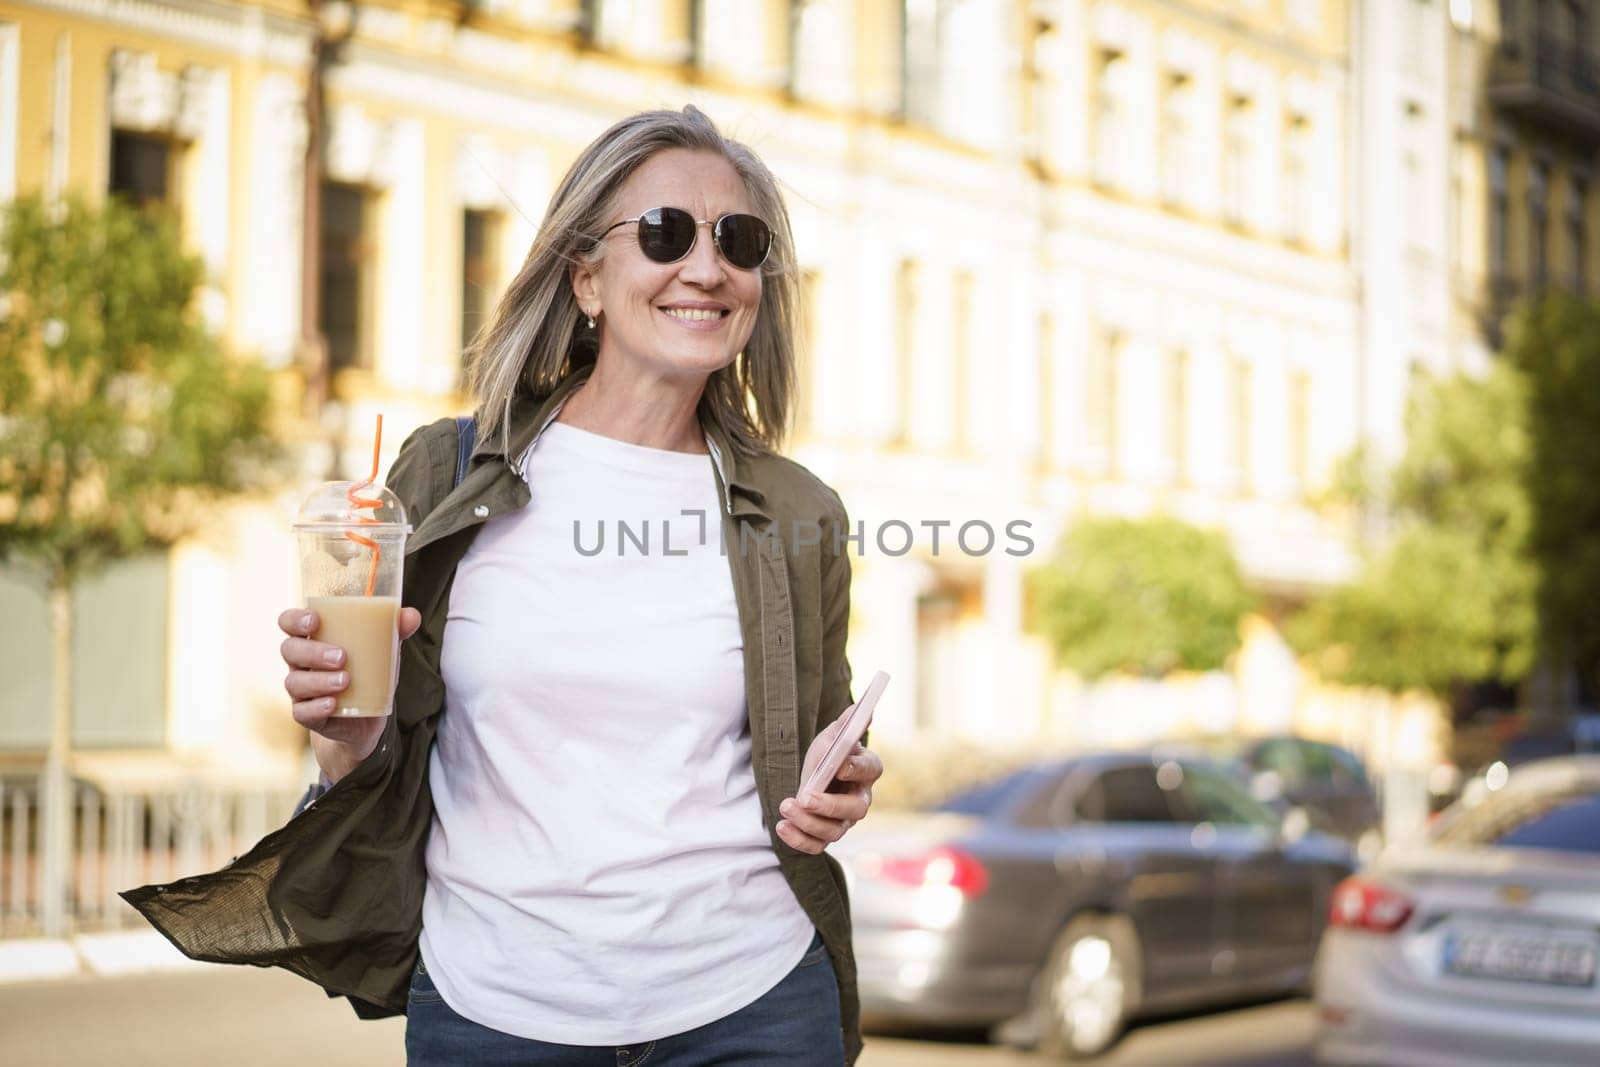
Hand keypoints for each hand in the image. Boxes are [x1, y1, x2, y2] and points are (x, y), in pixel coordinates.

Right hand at [278, 606, 421, 781]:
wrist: (366, 717)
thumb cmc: (368, 672)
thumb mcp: (383, 650)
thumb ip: (395, 630)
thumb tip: (412, 615)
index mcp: (313, 639)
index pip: (288, 622)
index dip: (294, 619)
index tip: (315, 621)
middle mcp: (300, 663)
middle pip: (290, 650)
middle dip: (313, 652)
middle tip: (342, 657)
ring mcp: (301, 690)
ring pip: (295, 682)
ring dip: (319, 681)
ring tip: (346, 680)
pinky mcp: (308, 715)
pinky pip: (301, 712)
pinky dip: (316, 707)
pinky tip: (333, 704)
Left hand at [776, 733, 882, 855]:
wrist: (815, 775)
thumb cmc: (828, 755)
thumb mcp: (832, 736)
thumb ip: (846, 724)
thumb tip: (862, 709)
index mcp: (867, 770)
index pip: (871, 769)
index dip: (858, 768)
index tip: (840, 765)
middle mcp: (860, 800)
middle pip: (854, 809)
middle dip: (829, 805)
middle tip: (805, 796)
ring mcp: (844, 822)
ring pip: (834, 831)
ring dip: (808, 822)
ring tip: (785, 806)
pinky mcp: (825, 835)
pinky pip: (816, 846)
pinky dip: (798, 840)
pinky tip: (782, 826)